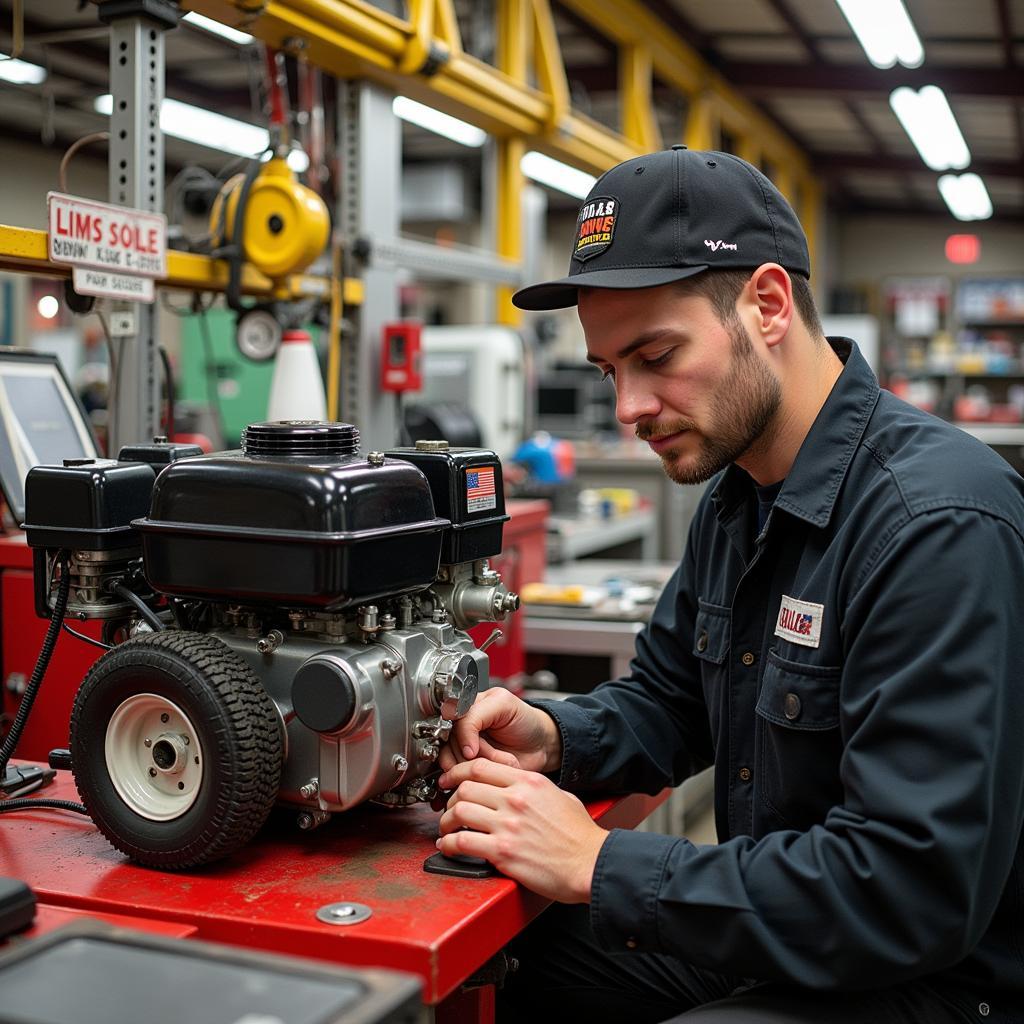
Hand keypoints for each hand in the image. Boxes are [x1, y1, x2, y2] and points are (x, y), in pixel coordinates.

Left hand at [436, 759, 607, 902]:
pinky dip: (449, 844)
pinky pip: (462, 841)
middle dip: (451, 798)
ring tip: (447, 829)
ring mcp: (508, 824)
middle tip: (449, 808)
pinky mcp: (502, 851)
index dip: (458, 772)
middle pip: (466, 787)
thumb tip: (519, 789)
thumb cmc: (580, 836)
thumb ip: (535, 789)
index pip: (481, 767)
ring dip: (446, 821)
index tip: (450, 780)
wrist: (590, 864)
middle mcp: (515, 799)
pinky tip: (448, 846)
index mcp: (528, 782)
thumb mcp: (561, 796)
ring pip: (459, 811)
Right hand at [439, 687, 561, 774]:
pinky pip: (462, 775)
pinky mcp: (471, 767)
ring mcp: (465, 748)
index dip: (461, 738)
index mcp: (468, 706)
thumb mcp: (503, 705)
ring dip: (479, 767)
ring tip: (498, 761)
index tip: (472, 750)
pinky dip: (477, 777)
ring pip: (455, 762)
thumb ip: (476, 717)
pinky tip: (491, 772)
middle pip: (451, 746)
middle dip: (476, 755)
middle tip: (495, 755)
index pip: (450, 722)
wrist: (542, 745)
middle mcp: (463, 728)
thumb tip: (462, 745)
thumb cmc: (527, 721)